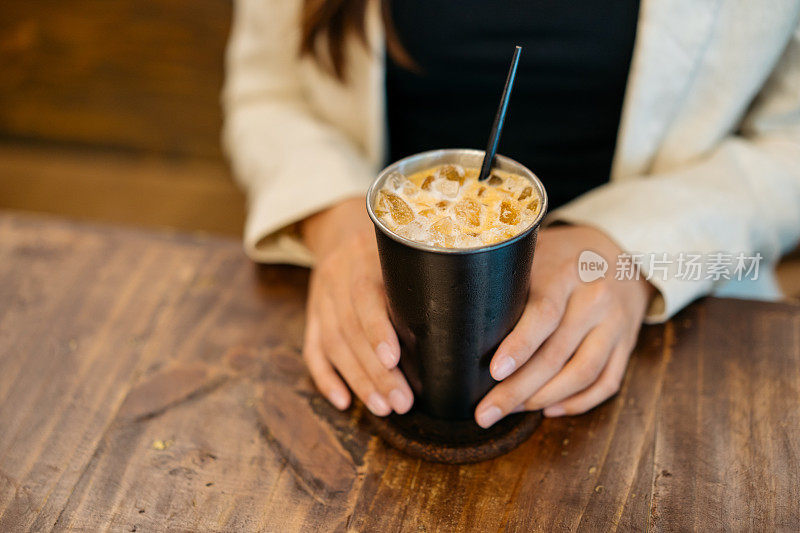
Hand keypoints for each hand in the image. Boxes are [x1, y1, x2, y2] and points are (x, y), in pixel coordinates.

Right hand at [300, 197, 412, 415]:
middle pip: (350, 329)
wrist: (340, 227)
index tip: (395, 360)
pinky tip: (343, 402)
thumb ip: (428, 272)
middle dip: (375, 371)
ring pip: (332, 345)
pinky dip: (326, 378)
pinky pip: (313, 350)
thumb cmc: (392, 245)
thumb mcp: (406, 247)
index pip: (364, 297)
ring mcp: (320, 297)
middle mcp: (337, 277)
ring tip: (383, 408)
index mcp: (364, 257)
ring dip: (357, 380)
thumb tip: (472, 315)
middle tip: (402, 402)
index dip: (376, 329)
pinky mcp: (312, 315)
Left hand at [475, 225, 653, 426]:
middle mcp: (595, 299)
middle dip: (518, 390)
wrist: (620, 251)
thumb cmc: (560, 257)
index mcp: (565, 273)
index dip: (519, 346)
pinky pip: (606, 382)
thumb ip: (507, 278)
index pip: (543, 315)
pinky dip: (577, 402)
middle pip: (557, 354)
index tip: (494, 371)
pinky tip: (549, 410)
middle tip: (486, 413)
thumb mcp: (535, 252)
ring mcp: (616, 323)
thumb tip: (454, 308)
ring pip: (583, 374)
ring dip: (544, 399)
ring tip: (513, 410)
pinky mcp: (627, 343)